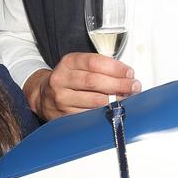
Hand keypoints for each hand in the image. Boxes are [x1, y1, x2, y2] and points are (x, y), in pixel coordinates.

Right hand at [23, 53, 139, 120]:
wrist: (43, 96)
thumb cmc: (69, 78)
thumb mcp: (79, 65)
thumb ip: (99, 66)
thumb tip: (127, 75)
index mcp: (68, 62)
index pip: (94, 62)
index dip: (116, 67)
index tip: (130, 72)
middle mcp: (62, 78)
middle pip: (95, 81)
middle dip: (119, 84)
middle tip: (134, 86)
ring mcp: (61, 98)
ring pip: (93, 100)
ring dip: (115, 100)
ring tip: (127, 98)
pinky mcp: (63, 115)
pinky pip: (89, 115)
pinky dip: (104, 112)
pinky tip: (113, 109)